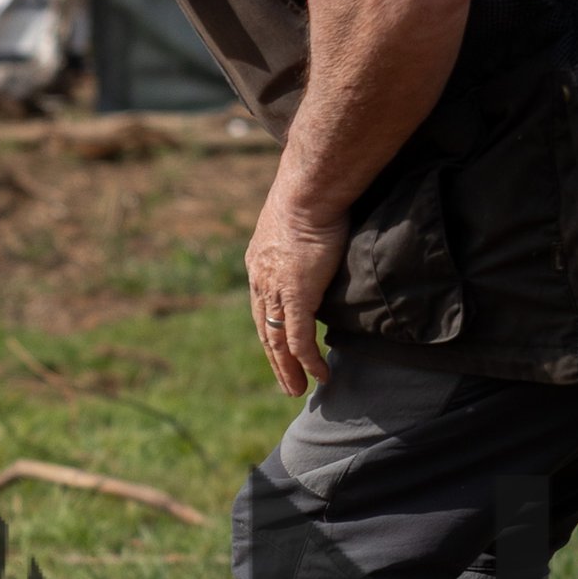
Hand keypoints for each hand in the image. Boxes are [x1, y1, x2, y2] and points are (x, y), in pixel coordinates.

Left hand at [246, 170, 347, 394]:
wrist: (309, 188)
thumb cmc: (311, 193)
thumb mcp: (301, 220)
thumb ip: (303, 238)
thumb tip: (319, 237)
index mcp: (258, 263)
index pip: (261, 307)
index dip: (270, 330)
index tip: (278, 348)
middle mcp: (261, 281)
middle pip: (265, 330)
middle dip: (276, 360)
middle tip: (287, 383)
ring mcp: (277, 290)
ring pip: (278, 341)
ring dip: (289, 369)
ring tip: (298, 390)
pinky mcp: (296, 296)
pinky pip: (299, 338)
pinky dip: (308, 360)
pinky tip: (318, 376)